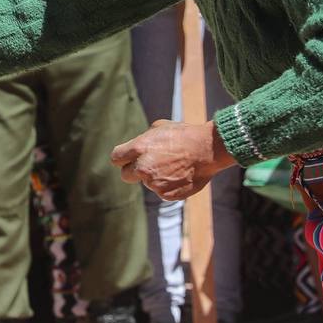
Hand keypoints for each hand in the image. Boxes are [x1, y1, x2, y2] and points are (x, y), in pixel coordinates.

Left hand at [110, 120, 235, 200]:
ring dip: (155, 177)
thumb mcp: (160, 127)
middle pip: (126, 175)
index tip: (127, 158)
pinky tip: (179, 174)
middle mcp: (143, 167)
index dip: (122, 158)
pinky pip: (161, 191)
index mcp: (138, 148)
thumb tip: (136, 147)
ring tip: (173, 166)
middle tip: (147, 165)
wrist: (207, 150)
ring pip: (147, 183)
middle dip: (133, 171)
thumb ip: (143, 139)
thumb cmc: (184, 135)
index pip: (116, 158)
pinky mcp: (165, 195)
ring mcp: (154, 183)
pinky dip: (167, 185)